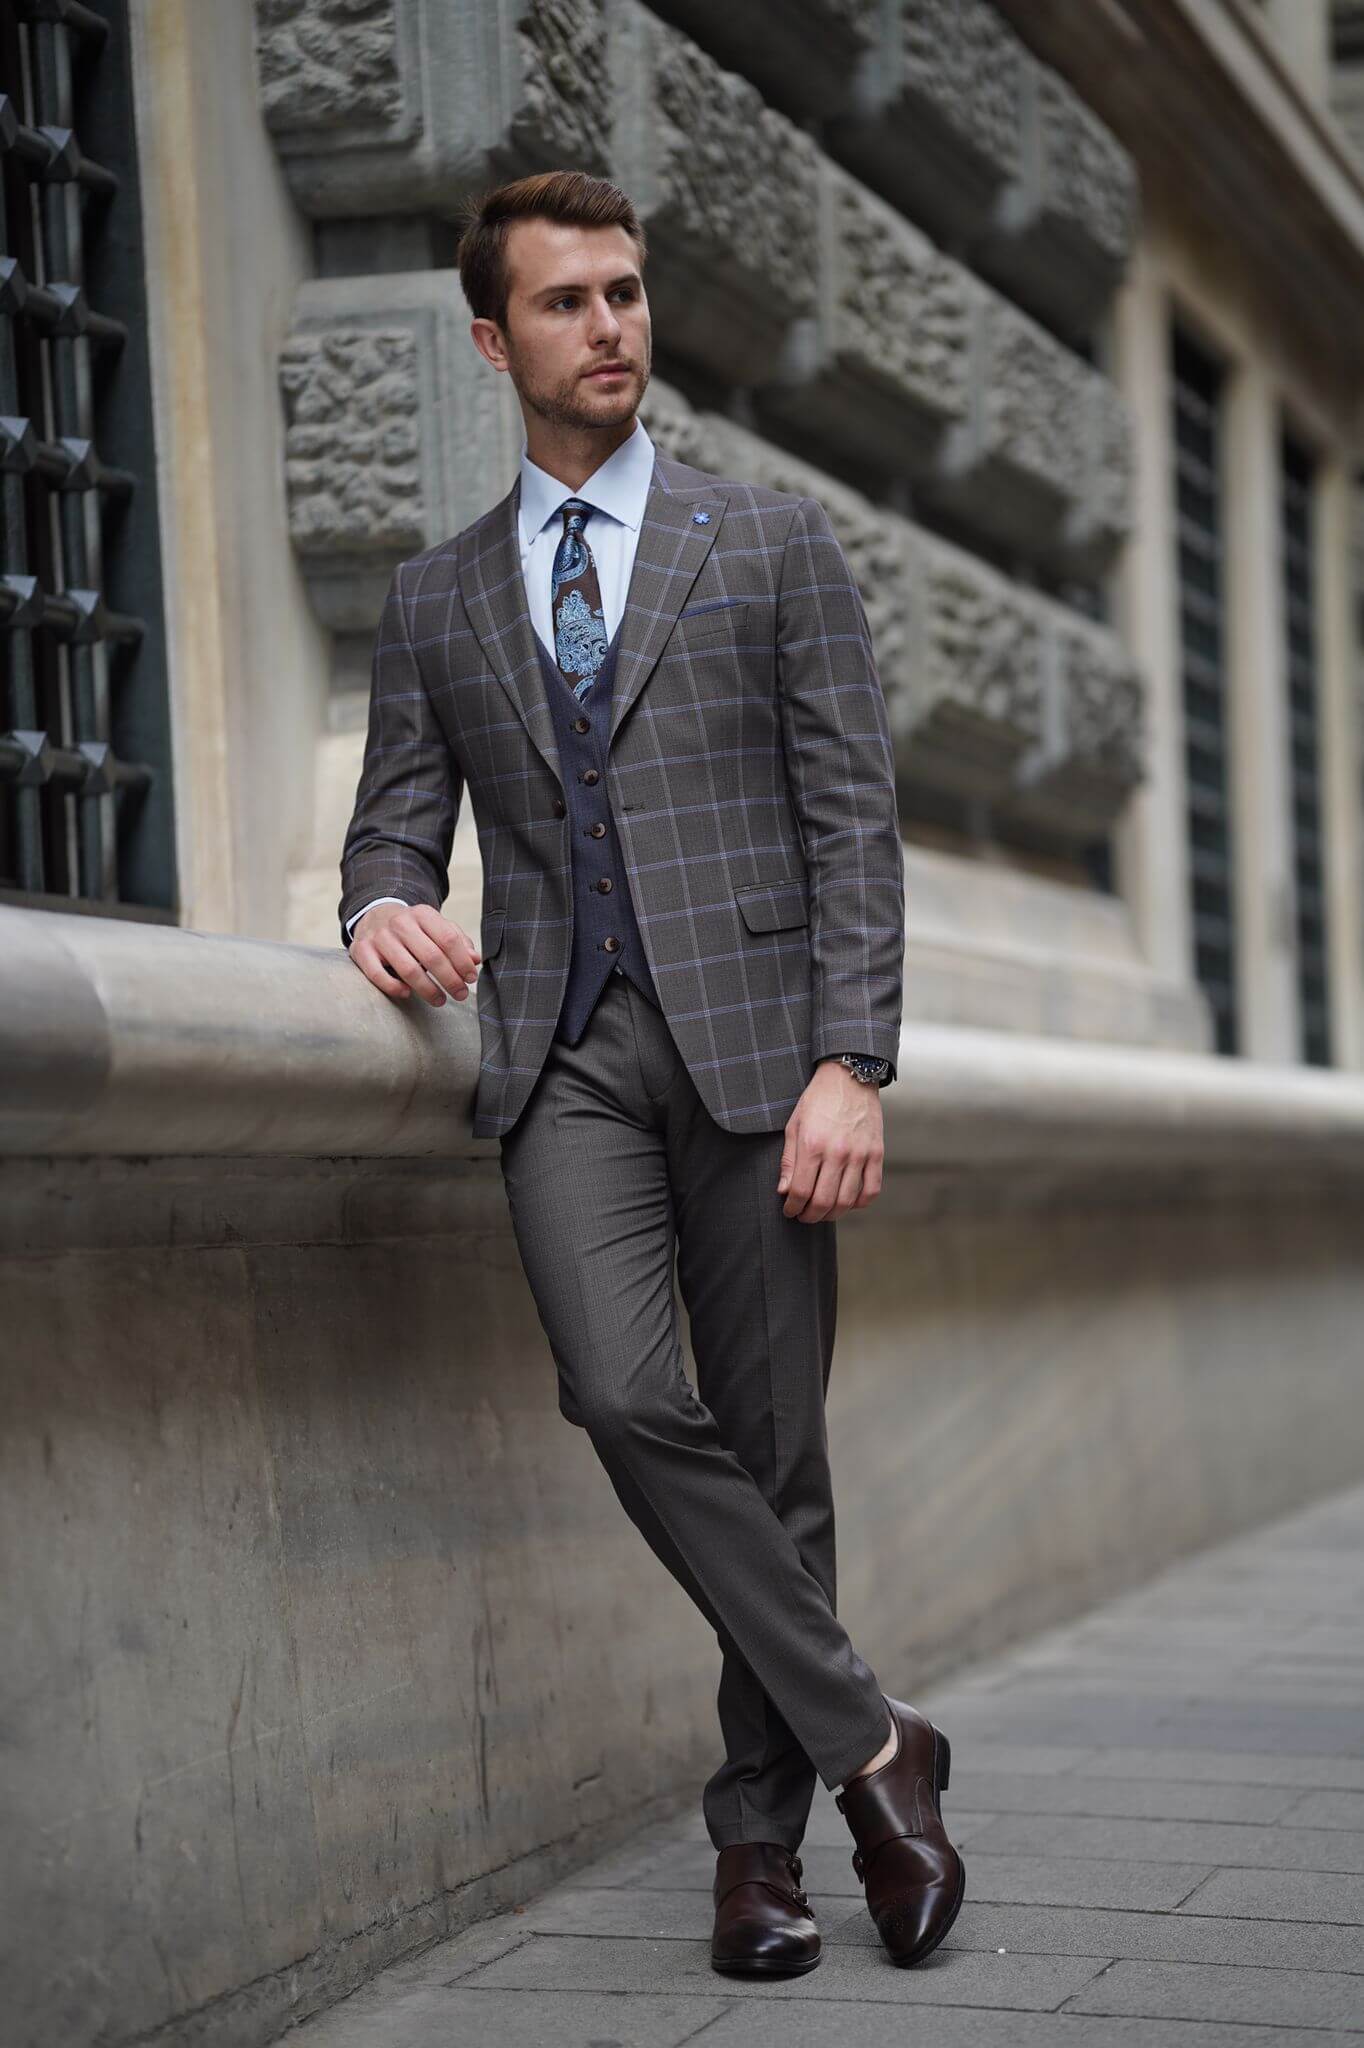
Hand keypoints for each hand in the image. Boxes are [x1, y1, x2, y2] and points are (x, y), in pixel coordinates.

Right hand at [350, 901, 480, 1007]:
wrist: (375, 918)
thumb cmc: (413, 930)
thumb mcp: (436, 927)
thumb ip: (458, 941)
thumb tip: (475, 960)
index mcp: (422, 914)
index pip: (448, 939)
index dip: (462, 962)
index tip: (470, 979)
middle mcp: (400, 922)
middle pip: (431, 956)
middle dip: (450, 979)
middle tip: (460, 994)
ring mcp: (379, 936)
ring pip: (408, 968)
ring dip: (428, 989)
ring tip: (440, 1000)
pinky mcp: (361, 950)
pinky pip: (377, 974)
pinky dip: (394, 987)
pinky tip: (407, 994)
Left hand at [776, 1061, 884, 1220]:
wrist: (849, 1078)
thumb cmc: (818, 1100)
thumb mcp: (794, 1126)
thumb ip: (788, 1161)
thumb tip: (784, 1191)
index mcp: (812, 1144)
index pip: (801, 1191)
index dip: (792, 1207)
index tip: (789, 1210)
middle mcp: (838, 1152)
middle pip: (823, 1201)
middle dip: (810, 1216)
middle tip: (803, 1216)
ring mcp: (860, 1154)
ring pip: (847, 1201)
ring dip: (832, 1214)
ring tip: (823, 1212)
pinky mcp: (876, 1154)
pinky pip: (871, 1190)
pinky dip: (859, 1203)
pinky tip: (848, 1202)